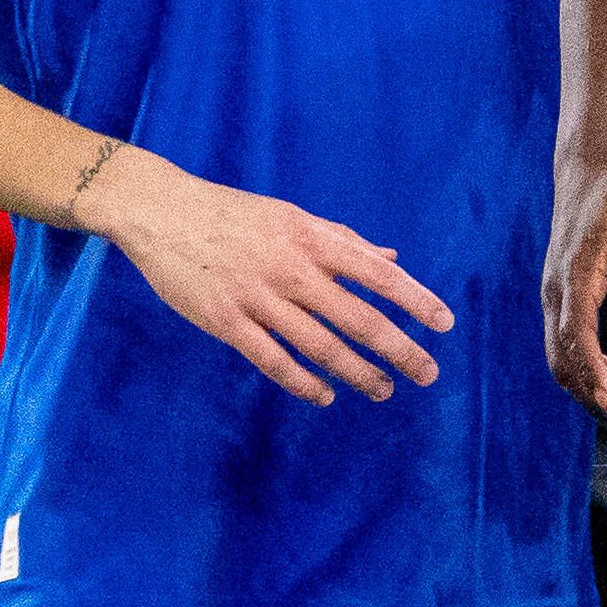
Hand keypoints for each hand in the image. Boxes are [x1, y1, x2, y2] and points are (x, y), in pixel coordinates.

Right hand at [101, 145, 449, 404]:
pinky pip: (272, 360)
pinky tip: (325, 395)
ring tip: (383, 389)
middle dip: (399, 348)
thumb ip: (343, 241)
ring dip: (357, 373)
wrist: (162, 211)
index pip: (376, 274)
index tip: (444, 324)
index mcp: (311, 238)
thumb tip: (392, 259)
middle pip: (357, 317)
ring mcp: (257, 296)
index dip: (415, 299)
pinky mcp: (224, 321)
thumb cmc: (234, 214)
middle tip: (428, 373)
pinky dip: (302, 382)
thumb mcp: (293, 217)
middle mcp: (290, 268)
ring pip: (319, 345)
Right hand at [545, 131, 606, 426]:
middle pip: (564, 358)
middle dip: (594, 396)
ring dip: (596, 392)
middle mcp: (557, 290)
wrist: (593, 167)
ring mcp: (560, 297)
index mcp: (573, 272)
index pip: (576, 333)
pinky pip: (577, 346)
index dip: (592, 370)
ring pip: (567, 359)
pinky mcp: (570, 299)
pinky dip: (599, 372)